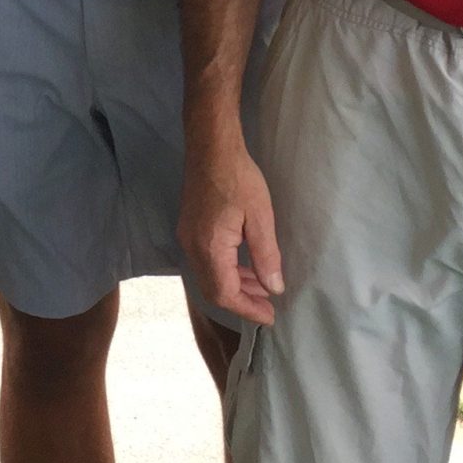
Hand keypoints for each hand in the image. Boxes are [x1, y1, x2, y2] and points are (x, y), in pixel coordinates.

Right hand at [179, 135, 285, 326]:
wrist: (210, 146)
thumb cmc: (238, 178)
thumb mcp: (260, 217)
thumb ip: (266, 256)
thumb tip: (274, 288)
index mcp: (210, 248)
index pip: (225, 293)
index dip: (248, 309)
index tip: (270, 316)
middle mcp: (192, 248)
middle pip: (213, 290)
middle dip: (241, 301)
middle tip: (268, 306)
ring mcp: (187, 238)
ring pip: (209, 276)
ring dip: (234, 286)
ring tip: (262, 287)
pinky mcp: (189, 228)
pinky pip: (205, 262)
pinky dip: (226, 271)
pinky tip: (244, 266)